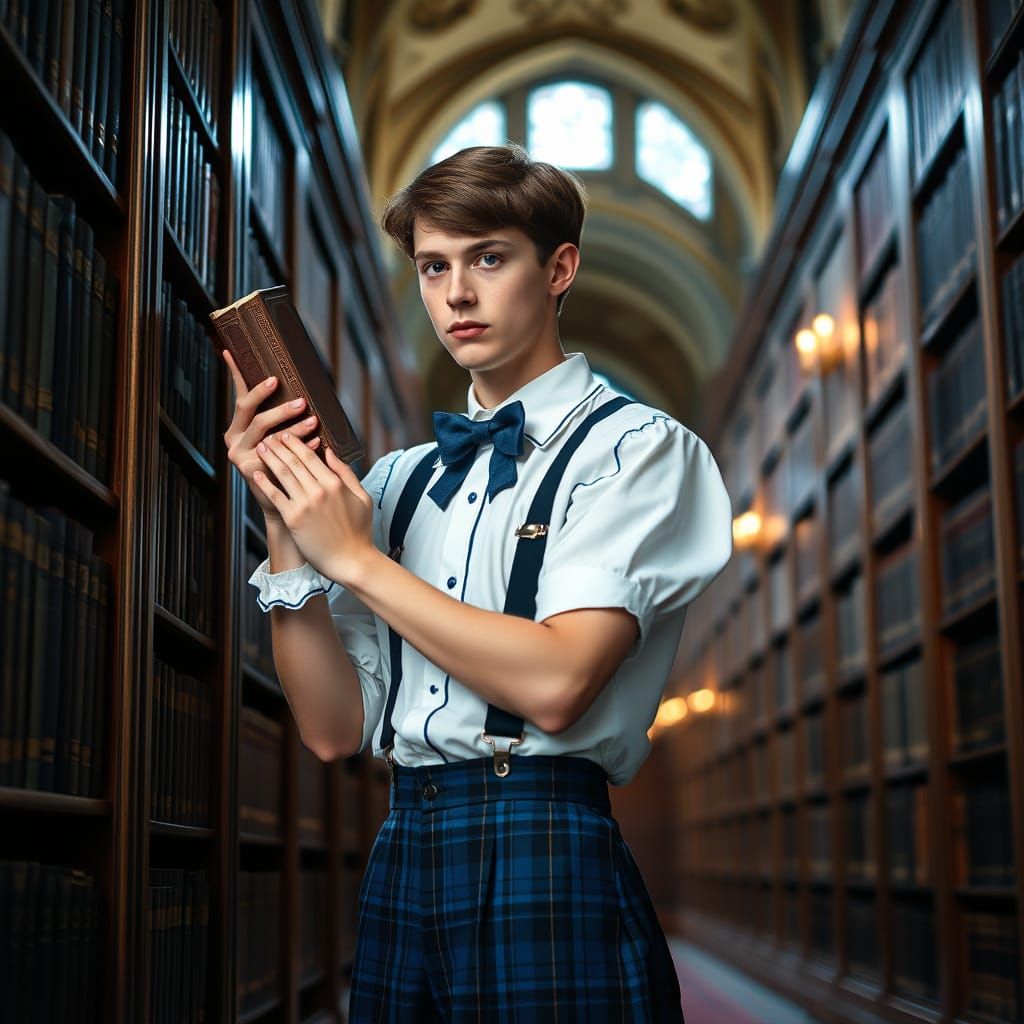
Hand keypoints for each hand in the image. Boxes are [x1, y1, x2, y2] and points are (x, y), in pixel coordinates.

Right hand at [221, 348, 320, 523]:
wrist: (281, 503)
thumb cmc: (285, 466)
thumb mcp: (282, 439)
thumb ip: (283, 418)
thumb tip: (302, 389)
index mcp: (239, 426)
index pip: (239, 394)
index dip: (236, 373)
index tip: (232, 351)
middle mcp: (234, 437)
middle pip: (252, 412)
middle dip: (278, 405)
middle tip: (301, 400)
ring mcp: (239, 453)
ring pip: (268, 433)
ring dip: (294, 426)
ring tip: (315, 420)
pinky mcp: (249, 468)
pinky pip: (278, 454)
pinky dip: (301, 446)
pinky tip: (316, 443)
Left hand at [252, 429, 374, 583]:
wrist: (351, 561)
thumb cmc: (359, 531)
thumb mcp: (362, 497)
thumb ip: (346, 473)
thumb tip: (330, 452)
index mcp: (335, 483)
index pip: (311, 456)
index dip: (296, 442)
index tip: (287, 434)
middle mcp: (319, 490)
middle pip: (294, 461)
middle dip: (279, 445)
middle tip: (269, 435)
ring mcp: (305, 504)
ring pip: (283, 474)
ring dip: (270, 458)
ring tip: (261, 447)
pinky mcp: (293, 519)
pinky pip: (275, 496)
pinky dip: (264, 483)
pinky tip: (256, 473)